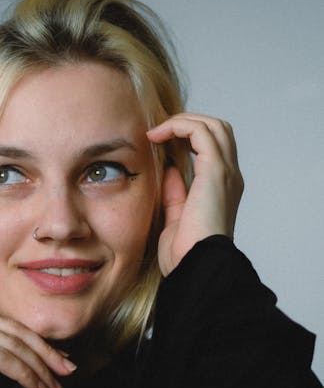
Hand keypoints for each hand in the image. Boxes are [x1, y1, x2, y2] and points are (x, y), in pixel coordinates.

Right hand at [0, 307, 75, 387]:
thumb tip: (37, 357)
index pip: (3, 325)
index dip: (35, 343)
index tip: (59, 361)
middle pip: (10, 330)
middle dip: (44, 351)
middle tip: (68, 371)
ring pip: (9, 343)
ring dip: (38, 367)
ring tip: (54, 386)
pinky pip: (1, 357)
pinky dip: (24, 374)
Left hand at [147, 113, 243, 276]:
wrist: (194, 266)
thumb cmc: (184, 253)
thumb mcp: (177, 216)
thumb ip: (176, 191)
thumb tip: (169, 168)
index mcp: (223, 190)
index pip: (213, 148)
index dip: (188, 138)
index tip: (160, 144)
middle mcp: (230, 178)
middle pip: (219, 130)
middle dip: (188, 124)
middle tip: (159, 133)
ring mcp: (226, 173)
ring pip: (213, 125)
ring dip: (182, 121)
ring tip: (157, 132)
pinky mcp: (215, 171)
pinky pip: (200, 131)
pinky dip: (178, 126)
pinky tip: (157, 136)